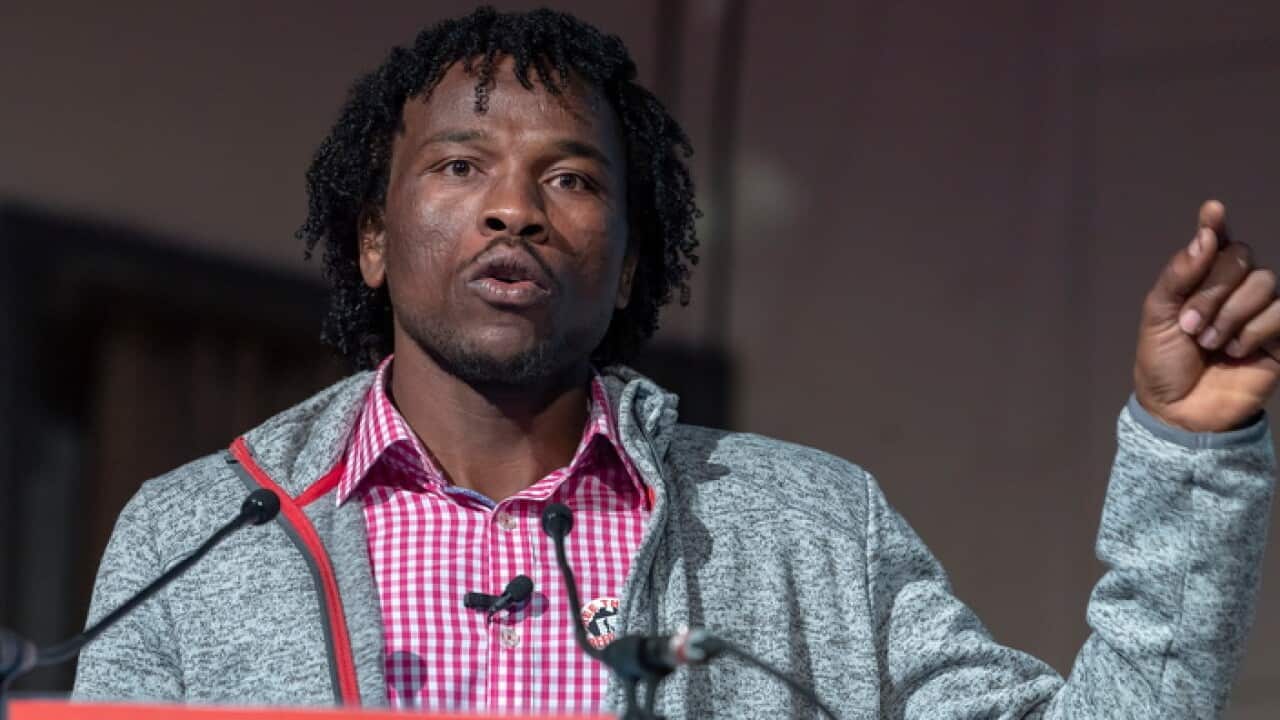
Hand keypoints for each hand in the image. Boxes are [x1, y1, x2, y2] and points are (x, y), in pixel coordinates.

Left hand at [1134, 200, 1279, 432]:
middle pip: (1240, 257)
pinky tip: (1235, 351)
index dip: (1215, 224)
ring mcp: (1257, 311)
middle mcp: (1232, 289)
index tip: (1212, 211)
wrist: (1180, 411)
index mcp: (1199, 281)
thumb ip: (1178, 276)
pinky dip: (1254, 329)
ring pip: (1262, 282)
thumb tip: (1204, 236)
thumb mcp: (1158, 317)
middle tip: (1191, 326)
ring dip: (1230, 313)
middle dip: (1211, 291)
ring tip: (1209, 343)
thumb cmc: (1164, 363)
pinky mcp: (1278, 336)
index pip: (1214, 242)